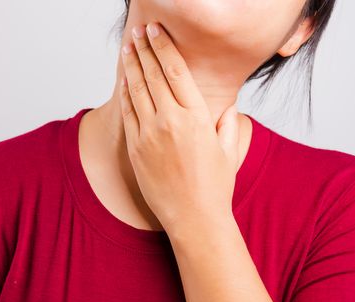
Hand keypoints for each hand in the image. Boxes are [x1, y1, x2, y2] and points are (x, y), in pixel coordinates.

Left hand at [119, 22, 240, 234]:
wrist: (193, 217)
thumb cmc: (215, 186)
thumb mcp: (230, 149)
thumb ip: (229, 123)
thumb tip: (226, 107)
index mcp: (196, 117)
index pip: (175, 71)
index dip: (163, 46)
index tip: (155, 31)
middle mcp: (170, 121)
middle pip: (152, 75)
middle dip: (144, 49)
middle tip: (138, 32)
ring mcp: (149, 135)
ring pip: (136, 91)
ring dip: (131, 67)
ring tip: (128, 48)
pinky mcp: (135, 148)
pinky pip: (128, 114)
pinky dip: (125, 94)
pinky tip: (124, 81)